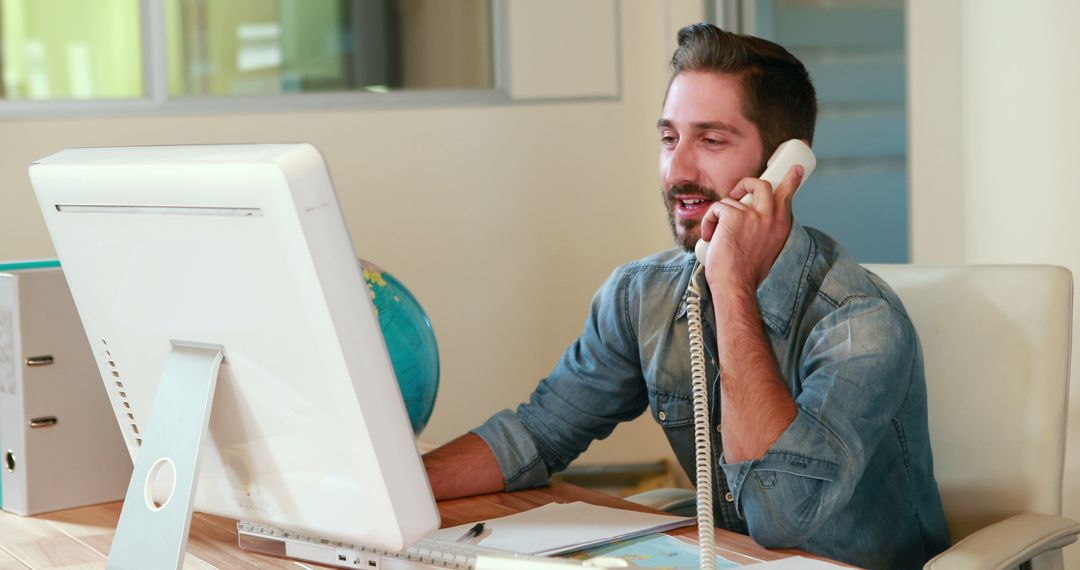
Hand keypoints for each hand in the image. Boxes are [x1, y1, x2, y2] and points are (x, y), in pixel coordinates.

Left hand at [699, 164, 803, 291]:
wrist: (735, 285)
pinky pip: (717, 208)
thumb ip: (766, 230)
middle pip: (762, 185)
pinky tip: (709, 237)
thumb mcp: (767, 249)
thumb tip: (752, 218)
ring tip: (716, 235)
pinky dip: (709, 221)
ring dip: (720, 215)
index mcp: (782, 226)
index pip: (788, 196)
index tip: (796, 168)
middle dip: (746, 184)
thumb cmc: (746, 273)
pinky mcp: (734, 215)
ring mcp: (753, 215)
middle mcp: (771, 217)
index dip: (791, 180)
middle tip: (737, 193)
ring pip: (732, 200)